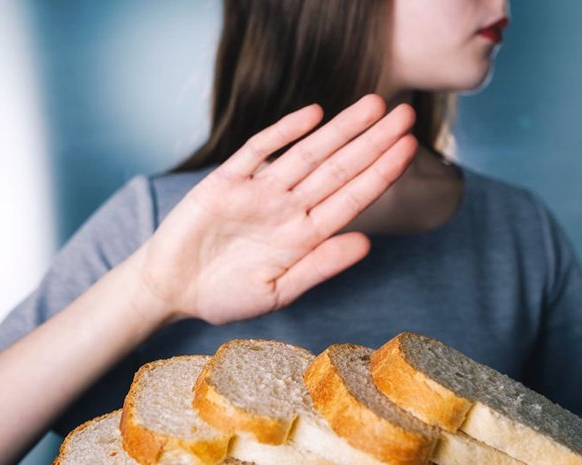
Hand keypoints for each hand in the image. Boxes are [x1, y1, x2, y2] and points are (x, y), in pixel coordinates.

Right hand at [138, 94, 416, 324]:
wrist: (171, 288)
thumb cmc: (224, 296)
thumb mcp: (277, 291)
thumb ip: (320, 267)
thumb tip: (367, 244)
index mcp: (304, 236)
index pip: (352, 198)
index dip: (381, 174)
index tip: (410, 150)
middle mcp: (288, 208)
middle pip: (338, 168)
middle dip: (373, 141)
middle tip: (407, 114)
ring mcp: (259, 192)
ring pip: (306, 153)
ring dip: (339, 129)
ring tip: (373, 105)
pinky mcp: (226, 181)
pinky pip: (258, 150)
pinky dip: (284, 131)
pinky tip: (314, 114)